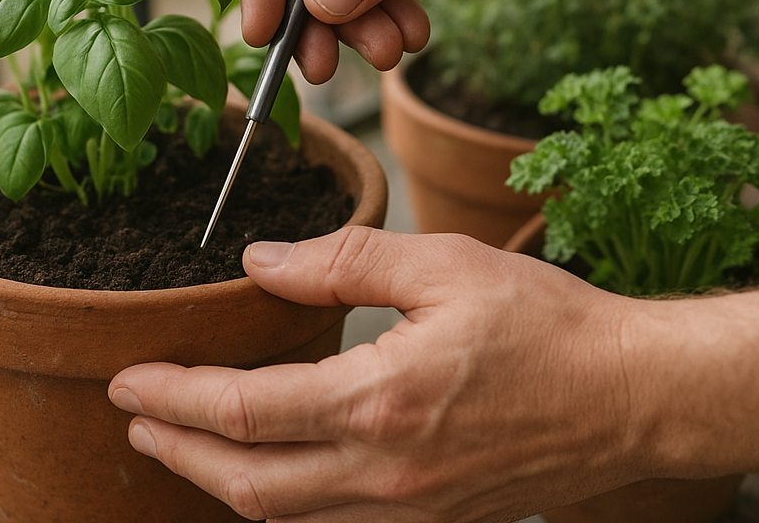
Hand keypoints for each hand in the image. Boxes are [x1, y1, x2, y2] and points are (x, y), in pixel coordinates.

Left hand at [109, 228, 653, 522]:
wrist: (628, 394)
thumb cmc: (543, 322)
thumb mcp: (441, 263)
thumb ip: (342, 262)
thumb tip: (261, 261)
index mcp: (382, 401)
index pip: (248, 412)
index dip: (177, 398)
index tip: (130, 379)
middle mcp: (386, 471)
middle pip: (249, 483)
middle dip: (178, 451)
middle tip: (134, 417)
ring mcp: (409, 505)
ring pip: (285, 514)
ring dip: (221, 479)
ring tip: (182, 440)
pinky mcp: (431, 514)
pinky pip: (330, 520)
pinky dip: (279, 496)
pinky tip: (266, 463)